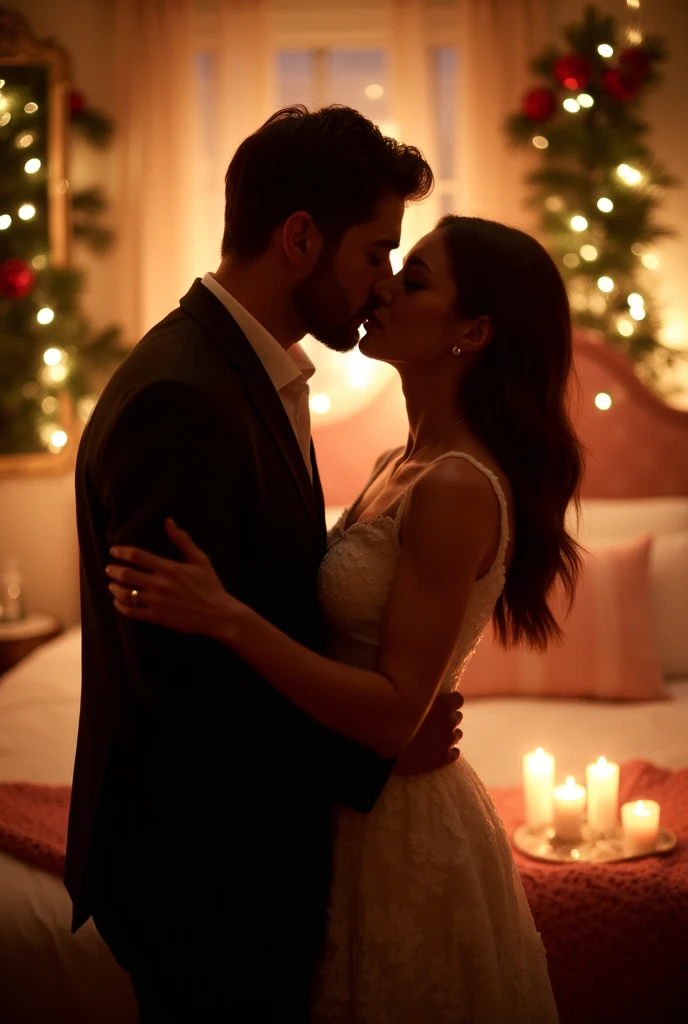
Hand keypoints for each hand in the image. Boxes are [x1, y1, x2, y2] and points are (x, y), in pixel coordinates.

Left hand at [105, 518, 242, 636]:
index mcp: (169, 568)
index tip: (114, 551)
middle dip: (114, 570)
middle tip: (109, 568)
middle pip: (126, 574)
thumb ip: (182, 540)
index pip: (137, 556)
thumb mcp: (200, 559)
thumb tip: (169, 521)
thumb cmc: (210, 586)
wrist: (218, 614)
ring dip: (115, 588)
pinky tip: (118, 602)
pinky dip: (121, 606)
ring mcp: (157, 602)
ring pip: (126, 594)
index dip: (121, 552)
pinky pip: (132, 612)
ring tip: (112, 585)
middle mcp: (160, 584)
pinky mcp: (157, 617)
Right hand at [392, 691, 463, 775]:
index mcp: (443, 705)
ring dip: (447, 735)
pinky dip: (447, 751)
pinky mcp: (444, 758)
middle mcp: (449, 721)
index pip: (458, 699)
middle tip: (431, 722)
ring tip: (431, 738)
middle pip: (457, 717)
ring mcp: (448, 741)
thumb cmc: (393, 718)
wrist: (385, 748)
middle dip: (446, 718)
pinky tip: (435, 751)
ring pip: (456, 735)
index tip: (439, 705)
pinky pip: (454, 753)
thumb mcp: (408, 699)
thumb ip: (423, 695)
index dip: (449, 702)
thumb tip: (426, 689)